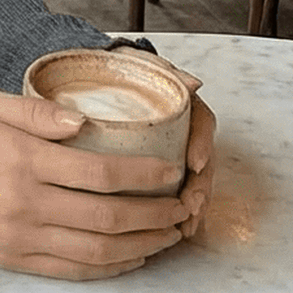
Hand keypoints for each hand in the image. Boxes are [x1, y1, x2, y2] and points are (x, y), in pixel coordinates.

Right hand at [0, 90, 187, 280]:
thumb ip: (37, 112)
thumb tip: (82, 120)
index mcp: (25, 160)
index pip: (100, 172)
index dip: (143, 175)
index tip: (172, 170)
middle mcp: (27, 203)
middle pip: (107, 217)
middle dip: (155, 214)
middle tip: (183, 205)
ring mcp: (23, 237)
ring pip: (98, 250)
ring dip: (143, 244)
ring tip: (170, 232)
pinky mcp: (18, 259)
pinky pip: (76, 270)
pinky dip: (113, 266)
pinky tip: (134, 254)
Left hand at [108, 47, 215, 238]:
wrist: (89, 76)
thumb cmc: (114, 69)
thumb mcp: (132, 61)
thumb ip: (160, 69)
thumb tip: (193, 83)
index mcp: (178, 103)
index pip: (201, 122)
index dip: (203, 143)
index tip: (196, 162)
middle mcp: (178, 129)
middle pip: (202, 160)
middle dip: (201, 186)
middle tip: (191, 205)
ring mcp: (169, 150)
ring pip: (190, 182)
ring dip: (192, 205)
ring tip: (185, 226)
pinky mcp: (153, 171)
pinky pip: (171, 194)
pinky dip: (175, 214)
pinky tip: (173, 231)